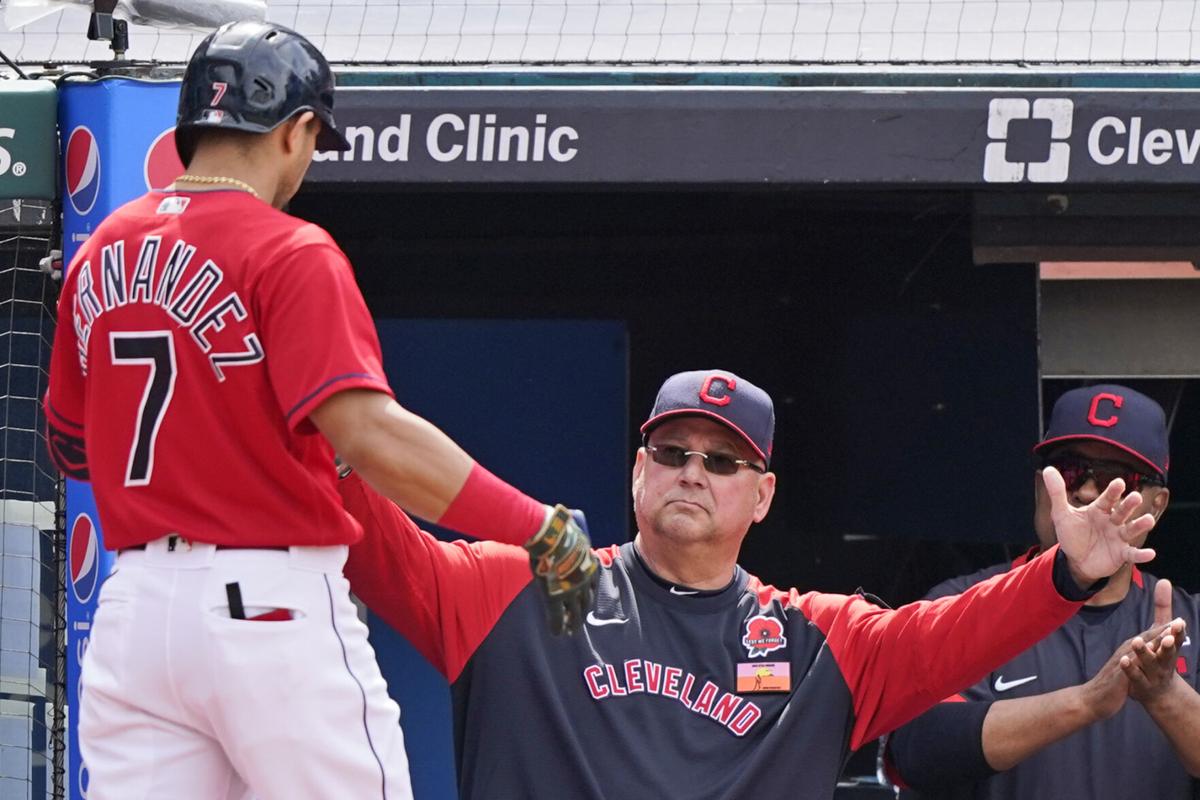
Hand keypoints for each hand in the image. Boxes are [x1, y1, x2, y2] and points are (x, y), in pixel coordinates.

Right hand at [524, 505, 598, 635]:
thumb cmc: (559, 528)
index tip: (584, 603)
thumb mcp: (572, 531)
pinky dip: (557, 627)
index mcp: (589, 565)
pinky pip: (557, 617)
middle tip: (579, 622)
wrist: (550, 534)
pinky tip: (557, 634)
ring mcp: (570, 590)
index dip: (587, 595)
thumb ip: (573, 536)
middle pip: (586, 602)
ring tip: (570, 632)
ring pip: (575, 613)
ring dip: (573, 624)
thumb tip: (568, 518)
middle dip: (582, 613)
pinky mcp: (555, 596)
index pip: (592, 584)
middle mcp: (584, 581)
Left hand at [1043, 466, 1156, 587]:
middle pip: (1122, 511)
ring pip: (1131, 529)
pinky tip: (1150, 553)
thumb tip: (1048, 469)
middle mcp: (1112, 521)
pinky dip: (1142, 554)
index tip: (1119, 482)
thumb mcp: (1062, 514)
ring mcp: (1118, 537)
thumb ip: (1057, 493)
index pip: (1107, 498)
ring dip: (1141, 525)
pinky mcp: (1121, 554)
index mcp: (1099, 510)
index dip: (1113, 491)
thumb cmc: (1072, 534)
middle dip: (1129, 504)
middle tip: (1136, 497)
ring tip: (1149, 521)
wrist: (1075, 561)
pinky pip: (1132, 554)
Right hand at [1081, 614, 1175, 721]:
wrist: (1091, 700)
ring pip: (1138, 649)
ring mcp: (1120, 664)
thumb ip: (1134, 658)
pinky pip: (1131, 665)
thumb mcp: (1123, 669)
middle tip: (1178, 621)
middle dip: (1160, 630)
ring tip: (1168, 632)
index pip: (1146, 638)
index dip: (1161, 630)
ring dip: (1153, 640)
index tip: (1178, 622)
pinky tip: (1149, 652)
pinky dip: (1142, 655)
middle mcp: (1123, 654)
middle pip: (1144, 639)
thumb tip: (1145, 649)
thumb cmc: (1110, 685)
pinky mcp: (1118, 676)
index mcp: (1126, 652)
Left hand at [1121, 578, 1186, 708]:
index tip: (1180, 622)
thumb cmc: (1161, 655)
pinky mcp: (1141, 684)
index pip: (1175, 637)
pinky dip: (1130, 668)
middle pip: (1167, 651)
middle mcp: (1165, 660)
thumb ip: (1162, 608)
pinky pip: (1135, 676)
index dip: (1177, 631)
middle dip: (1168, 643)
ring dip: (1144, 653)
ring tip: (1137, 642)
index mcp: (1170, 647)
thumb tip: (1164, 581)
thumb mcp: (1163, 632)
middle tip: (1167, 636)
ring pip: (1150, 663)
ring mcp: (1153, 673)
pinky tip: (1123, 659)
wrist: (1158, 692)